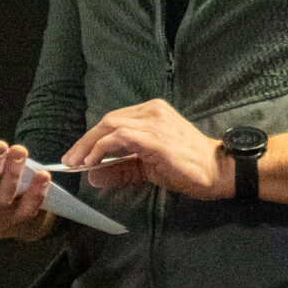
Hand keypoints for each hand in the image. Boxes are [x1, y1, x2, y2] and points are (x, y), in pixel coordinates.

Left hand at [65, 99, 228, 200]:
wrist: (219, 170)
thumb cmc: (189, 167)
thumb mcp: (149, 168)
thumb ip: (122, 169)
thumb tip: (93, 176)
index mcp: (153, 112)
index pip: (114, 120)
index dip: (92, 137)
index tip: (77, 155)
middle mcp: (153, 111)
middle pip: (108, 120)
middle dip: (85, 141)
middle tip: (69, 160)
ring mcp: (155, 123)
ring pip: (110, 126)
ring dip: (88, 145)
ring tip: (77, 162)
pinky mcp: (156, 139)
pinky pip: (120, 139)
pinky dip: (102, 149)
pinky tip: (94, 162)